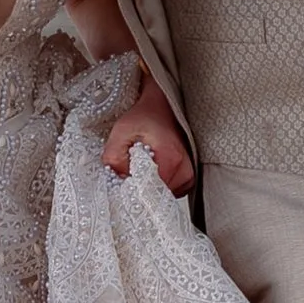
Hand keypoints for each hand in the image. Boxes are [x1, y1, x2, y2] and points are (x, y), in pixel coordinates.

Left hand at [104, 76, 195, 196]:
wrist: (161, 105)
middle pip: (158, 196)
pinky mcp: (188, 175)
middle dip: (142, 188)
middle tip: (131, 172)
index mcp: (170, 157)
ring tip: (143, 168)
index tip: (125, 180)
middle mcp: (185, 167)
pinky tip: (152, 171)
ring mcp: (189, 172)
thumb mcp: (122, 130)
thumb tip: (118, 180)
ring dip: (151, 187)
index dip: (135, 189)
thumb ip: (114, 157)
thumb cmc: (144, 116)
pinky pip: (172, 191)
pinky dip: (160, 185)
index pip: (152, 191)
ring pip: (165, 195)